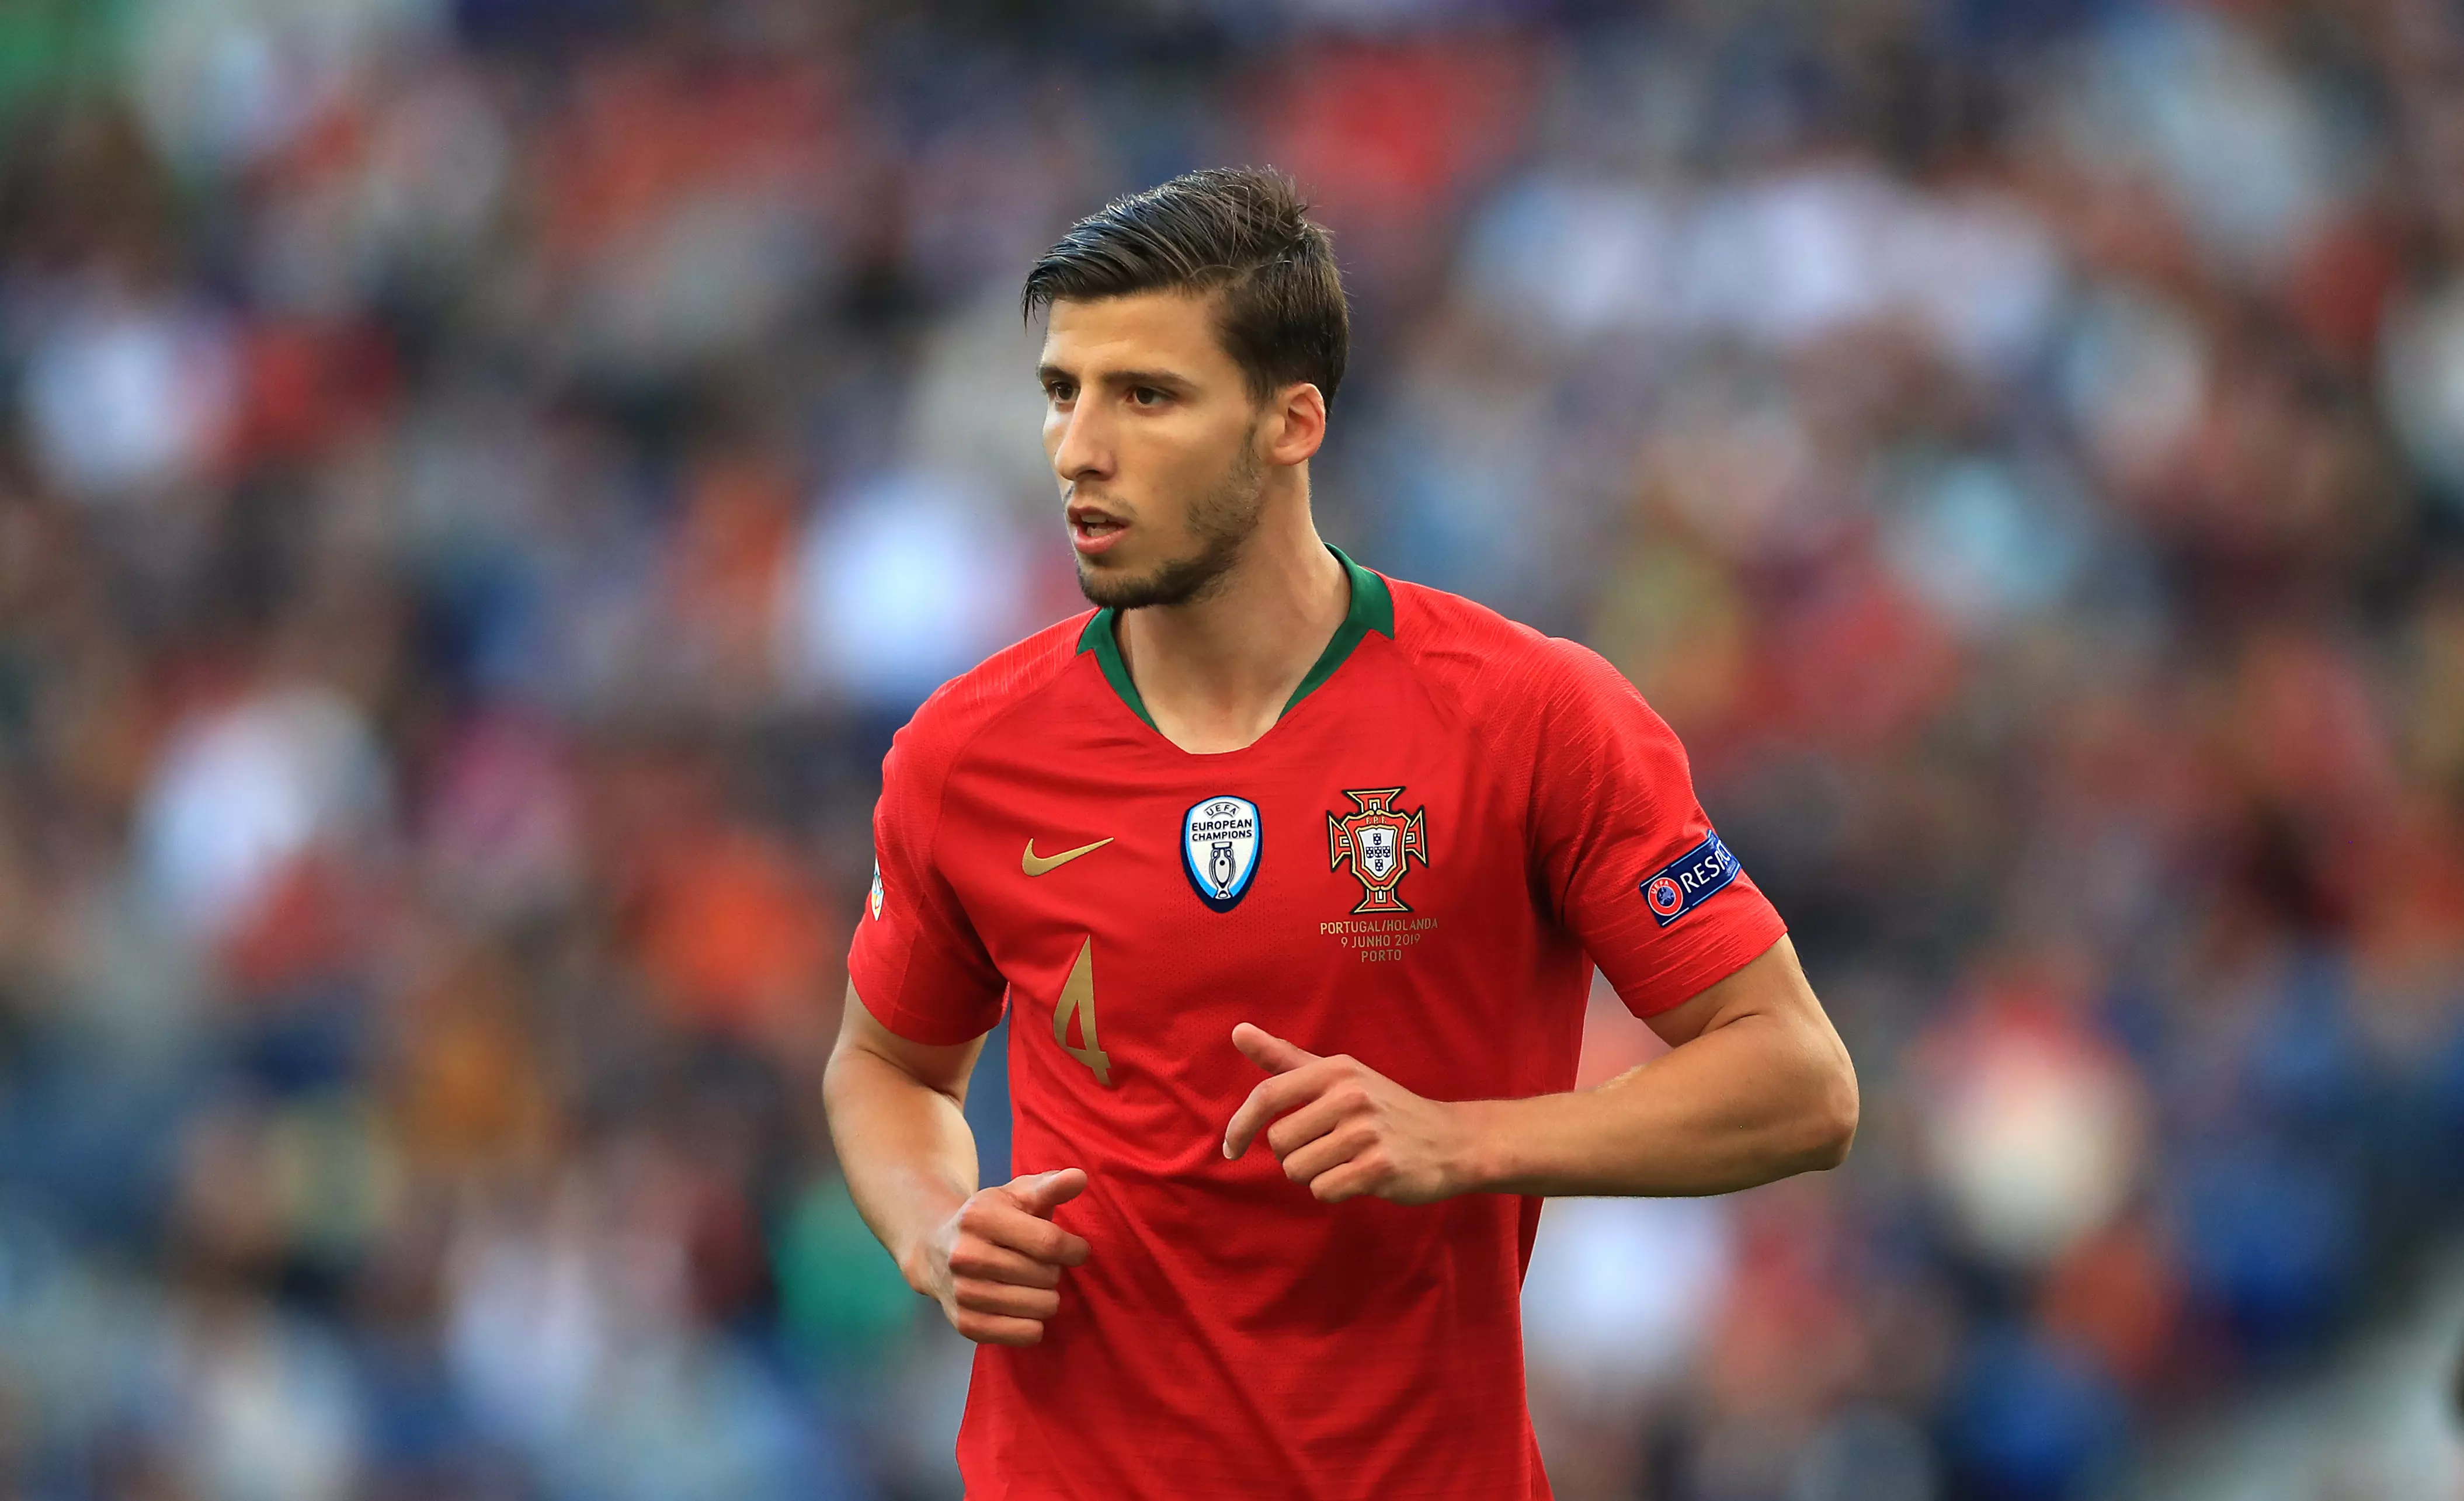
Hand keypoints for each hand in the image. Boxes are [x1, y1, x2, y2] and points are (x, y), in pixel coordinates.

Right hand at [910, 1168, 1091, 1345]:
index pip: (1049, 1243)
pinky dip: (1034, 1323)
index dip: (1074, 1250)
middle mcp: (965, 1256)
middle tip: (1040, 1264)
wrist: (935, 1249)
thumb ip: (1051, 1186)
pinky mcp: (966, 1324)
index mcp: (979, 1217)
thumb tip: (1080, 1177)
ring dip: (1046, 1297)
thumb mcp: (1016, 1194)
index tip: (1077, 1250)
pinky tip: (1023, 1306)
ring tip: (1031, 1283)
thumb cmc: (989, 1218)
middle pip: (1046, 1276)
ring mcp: (963, 1293)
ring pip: (1040, 1308)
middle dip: (1054, 1270)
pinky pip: (1026, 1334)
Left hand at [1220, 1024, 1471, 1204]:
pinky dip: (1334, 1191)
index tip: (1231, 1149)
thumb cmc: (1385, 1108)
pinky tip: (1359, 1177)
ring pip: (1298, 1171)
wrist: (1451, 1140)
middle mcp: (1350, 1096)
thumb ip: (1285, 1057)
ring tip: (1345, 1161)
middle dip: (1294, 1155)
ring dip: (1314, 1174)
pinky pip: (1323, 1191)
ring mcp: (1366, 1132)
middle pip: (1279, 1142)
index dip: (1240, 1125)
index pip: (1267, 1095)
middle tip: (1327, 1148)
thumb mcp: (1340, 1075)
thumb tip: (1237, 1031)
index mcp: (1335, 1070)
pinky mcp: (1379, 1168)